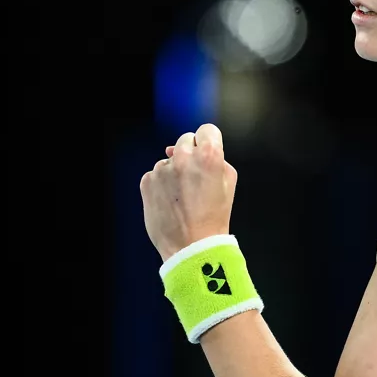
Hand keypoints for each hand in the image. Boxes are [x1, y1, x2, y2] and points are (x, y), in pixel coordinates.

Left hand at [140, 123, 237, 261]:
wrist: (192, 246)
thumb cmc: (214, 217)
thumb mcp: (229, 184)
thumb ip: (219, 159)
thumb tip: (197, 148)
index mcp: (209, 156)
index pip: (207, 130)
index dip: (209, 141)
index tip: (207, 152)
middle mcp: (183, 158)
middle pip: (185, 140)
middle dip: (190, 154)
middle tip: (195, 177)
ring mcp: (162, 169)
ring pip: (169, 160)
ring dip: (174, 171)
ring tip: (183, 195)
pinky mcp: (147, 182)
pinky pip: (155, 174)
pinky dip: (161, 184)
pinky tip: (170, 200)